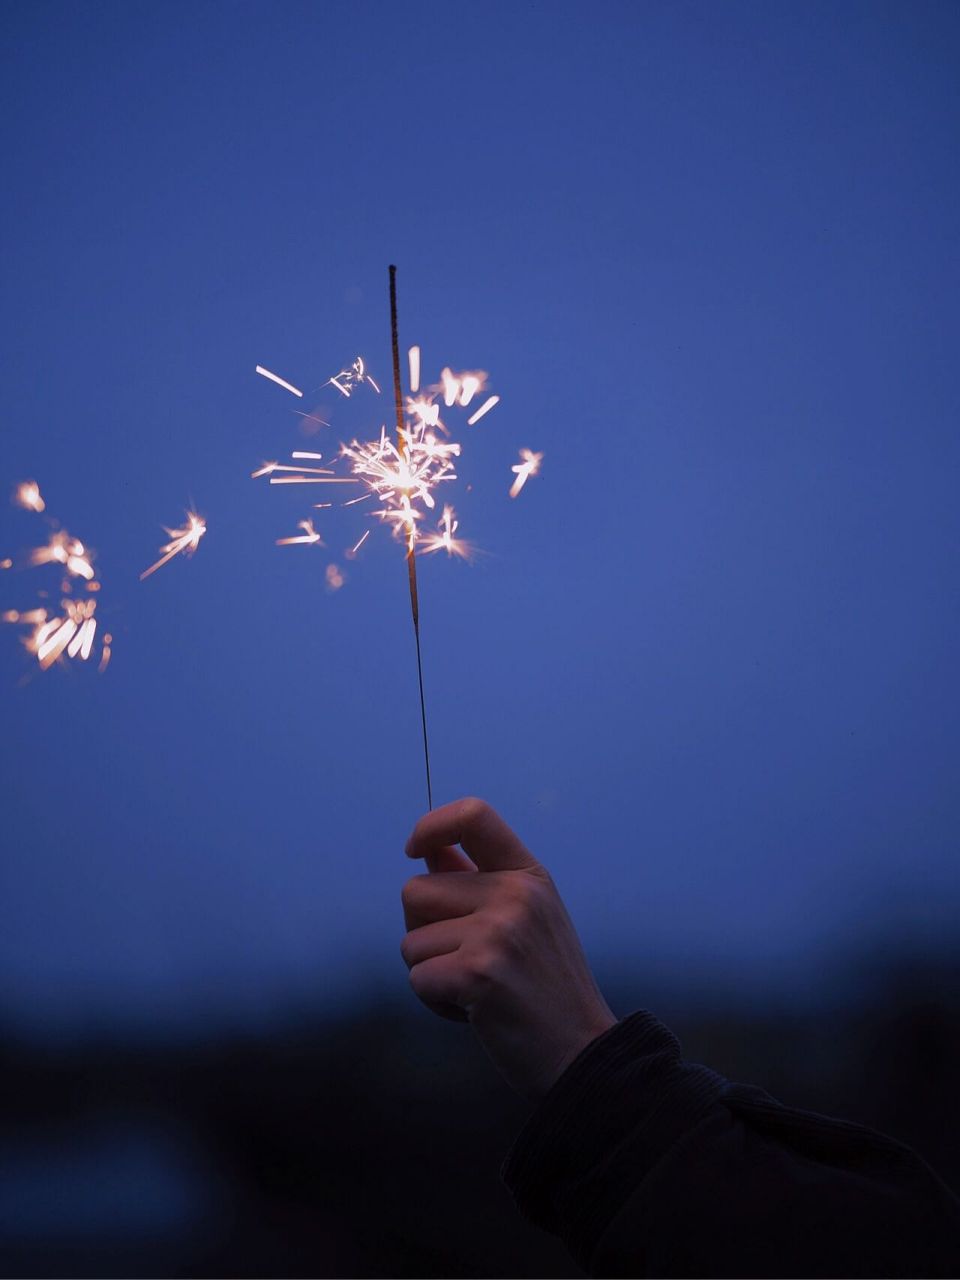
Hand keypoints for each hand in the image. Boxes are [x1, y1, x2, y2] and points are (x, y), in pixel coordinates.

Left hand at [400, 797, 616, 1100]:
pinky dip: (434, 1002)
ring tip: (477, 990)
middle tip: (465, 961)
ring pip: (410, 941)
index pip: (474, 815)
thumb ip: (478, 882)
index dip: (432, 824)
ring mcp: (497, 932)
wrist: (584, 1054)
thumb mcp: (528, 918)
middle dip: (423, 932)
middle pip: (415, 891)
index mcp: (529, 875)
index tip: (414, 850)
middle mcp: (515, 895)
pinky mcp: (477, 973)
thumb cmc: (547, 988)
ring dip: (431, 972)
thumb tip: (427, 851)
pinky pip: (417, 978)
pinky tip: (474, 1012)